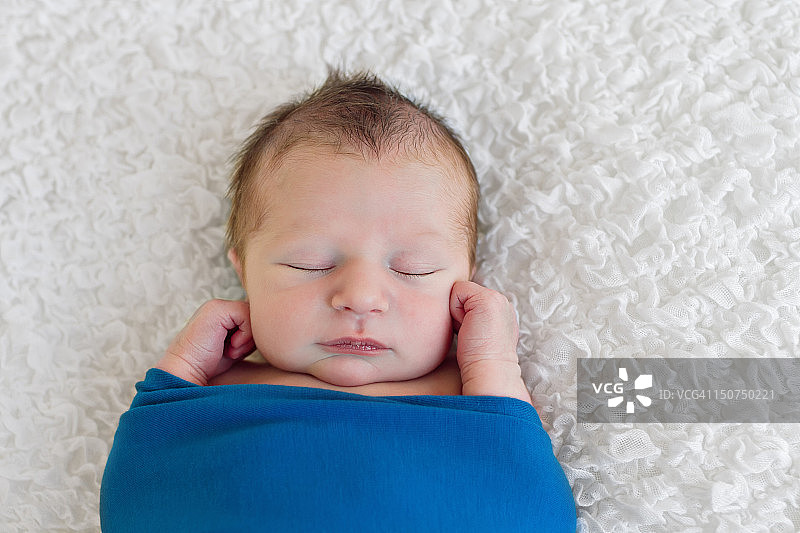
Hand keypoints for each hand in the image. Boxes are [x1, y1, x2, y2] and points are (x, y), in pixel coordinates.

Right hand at [156, 299, 254, 385]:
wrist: (184, 372)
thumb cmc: (209, 365)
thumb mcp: (236, 348)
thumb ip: (249, 335)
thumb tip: (270, 332)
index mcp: (224, 315)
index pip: (255, 319)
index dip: (253, 338)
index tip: (236, 353)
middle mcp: (221, 307)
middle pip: (256, 317)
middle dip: (251, 338)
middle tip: (234, 352)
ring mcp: (218, 306)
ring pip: (253, 316)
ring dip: (247, 339)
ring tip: (230, 351)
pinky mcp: (217, 309)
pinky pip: (246, 316)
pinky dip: (244, 336)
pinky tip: (229, 347)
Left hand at [450, 281, 530, 402]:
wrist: (489, 372)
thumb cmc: (478, 361)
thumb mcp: (478, 335)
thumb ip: (474, 319)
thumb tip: (458, 317)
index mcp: (501, 312)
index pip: (469, 300)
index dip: (463, 316)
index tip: (473, 335)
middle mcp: (502, 302)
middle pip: (464, 294)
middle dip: (461, 313)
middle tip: (471, 334)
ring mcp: (497, 298)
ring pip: (461, 292)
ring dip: (459, 313)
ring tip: (470, 331)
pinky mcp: (487, 298)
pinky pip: (457, 290)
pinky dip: (456, 310)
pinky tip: (468, 327)